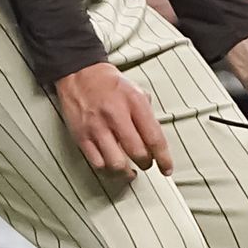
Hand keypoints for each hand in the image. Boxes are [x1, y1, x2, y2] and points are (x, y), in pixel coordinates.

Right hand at [54, 62, 171, 179]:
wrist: (80, 74)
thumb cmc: (111, 85)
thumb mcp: (137, 92)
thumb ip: (148, 115)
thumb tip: (156, 141)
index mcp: (135, 103)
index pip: (154, 138)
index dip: (163, 158)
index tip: (167, 169)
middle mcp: (116, 116)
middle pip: (137, 153)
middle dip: (146, 163)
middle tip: (147, 164)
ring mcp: (97, 127)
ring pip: (115, 163)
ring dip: (126, 173)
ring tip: (130, 171)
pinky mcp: (81, 136)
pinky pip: (97, 163)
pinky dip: (107, 170)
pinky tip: (112, 167)